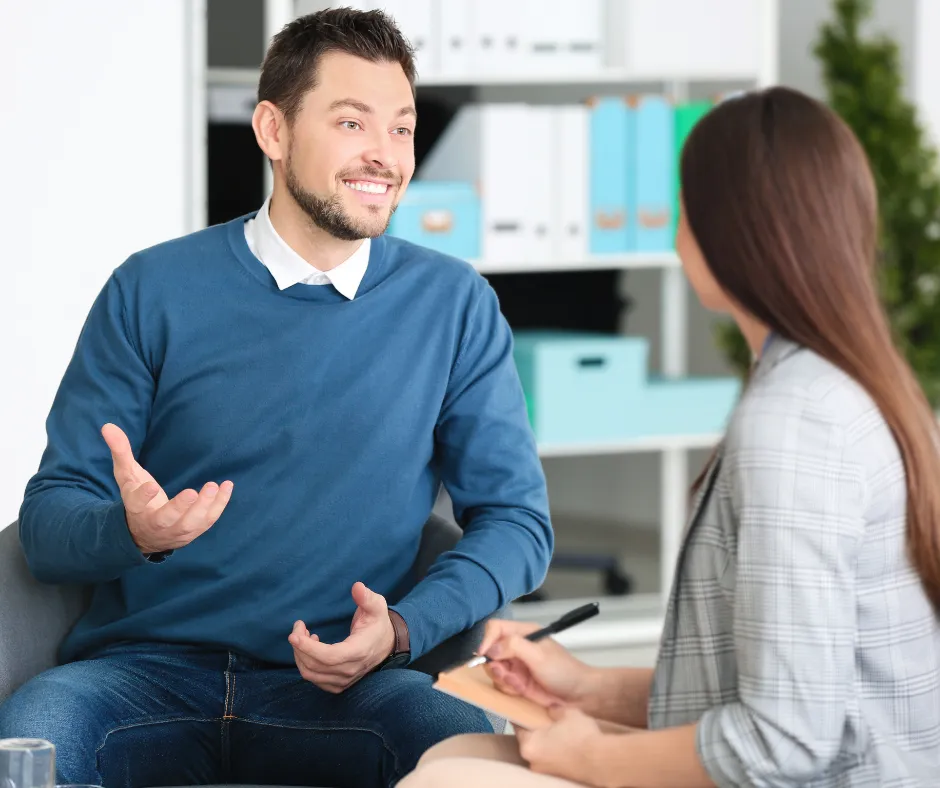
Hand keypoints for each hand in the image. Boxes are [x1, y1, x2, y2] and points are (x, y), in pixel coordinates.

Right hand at [102, 423, 232, 553]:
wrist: (144, 533)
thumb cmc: (136, 498)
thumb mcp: (126, 475)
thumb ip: (120, 451)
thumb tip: (107, 426)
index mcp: (136, 509)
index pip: (136, 504)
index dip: (143, 496)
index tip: (151, 486)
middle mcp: (155, 523)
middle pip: (166, 519)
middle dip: (180, 508)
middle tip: (192, 493)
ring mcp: (175, 531)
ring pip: (191, 523)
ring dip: (204, 507)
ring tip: (213, 486)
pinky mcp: (193, 531)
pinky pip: (208, 521)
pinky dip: (219, 505)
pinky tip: (226, 486)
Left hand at [289, 581, 395, 692]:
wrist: (386, 645)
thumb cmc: (378, 623)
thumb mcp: (377, 607)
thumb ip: (367, 597)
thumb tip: (357, 587)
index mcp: (359, 652)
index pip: (329, 657)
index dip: (309, 648)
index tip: (295, 634)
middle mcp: (350, 670)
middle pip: (315, 666)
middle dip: (299, 647)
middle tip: (297, 627)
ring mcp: (344, 680)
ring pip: (311, 674)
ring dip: (300, 655)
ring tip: (303, 636)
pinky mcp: (338, 684)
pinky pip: (314, 679)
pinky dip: (305, 664)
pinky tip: (311, 647)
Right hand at [478, 619, 595, 708]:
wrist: (578, 696)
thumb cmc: (563, 671)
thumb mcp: (539, 655)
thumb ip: (514, 647)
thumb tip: (490, 649)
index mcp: (524, 633)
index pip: (495, 629)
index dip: (486, 640)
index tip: (484, 655)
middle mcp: (516, 648)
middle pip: (490, 651)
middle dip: (495, 665)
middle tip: (506, 673)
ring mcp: (516, 666)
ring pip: (494, 670)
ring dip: (503, 679)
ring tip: (518, 684)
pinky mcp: (517, 683)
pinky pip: (502, 684)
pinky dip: (508, 688)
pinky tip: (521, 690)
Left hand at [516, 706, 603, 784]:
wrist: (601, 759)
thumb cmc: (580, 735)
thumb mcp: (567, 713)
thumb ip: (554, 709)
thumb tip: (551, 708)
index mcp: (528, 746)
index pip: (518, 727)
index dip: (523, 715)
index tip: (526, 708)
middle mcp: (532, 762)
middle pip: (529, 740)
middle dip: (536, 729)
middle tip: (545, 718)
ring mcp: (545, 771)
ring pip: (541, 750)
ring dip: (547, 741)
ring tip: (559, 730)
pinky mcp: (558, 776)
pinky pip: (551, 758)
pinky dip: (556, 750)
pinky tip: (567, 742)